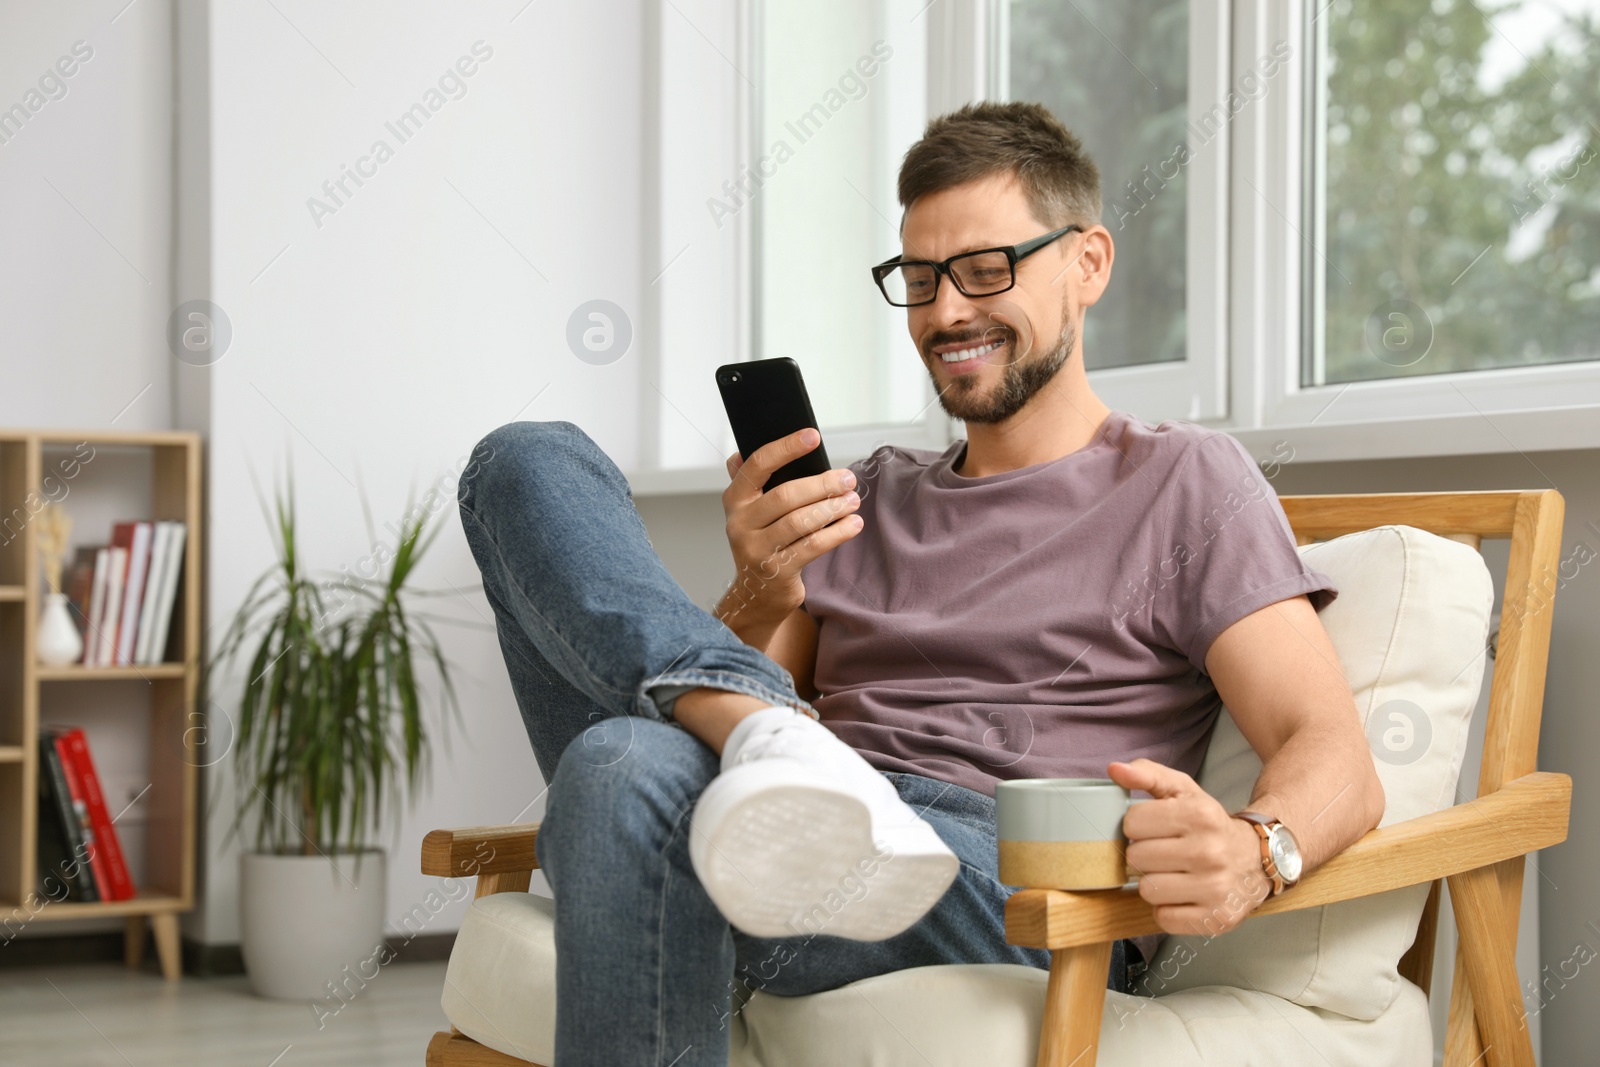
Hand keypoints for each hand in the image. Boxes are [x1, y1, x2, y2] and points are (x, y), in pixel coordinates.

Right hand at [719, 428, 861, 623]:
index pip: (757, 465)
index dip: (786, 448)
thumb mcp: (752, 511)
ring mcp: (756, 550)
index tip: (813, 436)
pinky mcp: (776, 572)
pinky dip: (837, 533)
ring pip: (801, 522)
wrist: (757, 595)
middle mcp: (740, 523)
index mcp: (735, 500)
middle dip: (822, 484)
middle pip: (785, 495)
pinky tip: (853, 524)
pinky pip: (812, 546)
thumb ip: (751, 481)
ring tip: (853, 501)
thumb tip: (742, 451)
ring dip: (833, 508)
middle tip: (848, 478)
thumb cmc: (763, 542)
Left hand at [1108, 758, 1271, 935]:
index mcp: (1199, 815)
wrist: (1256, 860)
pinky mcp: (1216, 918)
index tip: (1154, 829)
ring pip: (1147, 890)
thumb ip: (1148, 775)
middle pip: (1137, 858)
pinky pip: (1164, 919)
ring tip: (1174, 874)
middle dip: (1145, 855)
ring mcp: (1214, 888)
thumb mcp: (1184, 791)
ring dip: (1154, 884)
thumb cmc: (1209, 825)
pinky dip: (1168, 909)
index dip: (1137, 826)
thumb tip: (1114, 769)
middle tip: (1164, 853)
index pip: (1132, 822)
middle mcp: (1209, 851)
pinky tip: (1183, 896)